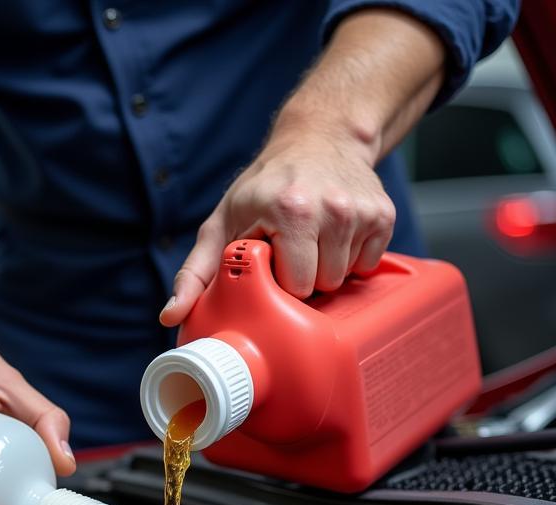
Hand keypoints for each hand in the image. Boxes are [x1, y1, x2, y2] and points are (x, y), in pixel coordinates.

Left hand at [161, 120, 395, 325]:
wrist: (321, 137)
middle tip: (292, 250)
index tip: (270, 260)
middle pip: (321, 286)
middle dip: (303, 278)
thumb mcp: (223, 222)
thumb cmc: (265, 186)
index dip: (278, 282)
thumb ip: (196, 272)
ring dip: (327, 268)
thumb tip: (171, 316)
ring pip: (345, 278)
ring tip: (313, 240)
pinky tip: (336, 234)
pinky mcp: (384, 214)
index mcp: (289, 210)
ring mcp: (361, 211)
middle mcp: (331, 207)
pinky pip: (368, 264)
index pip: (294, 288)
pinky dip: (352, 257)